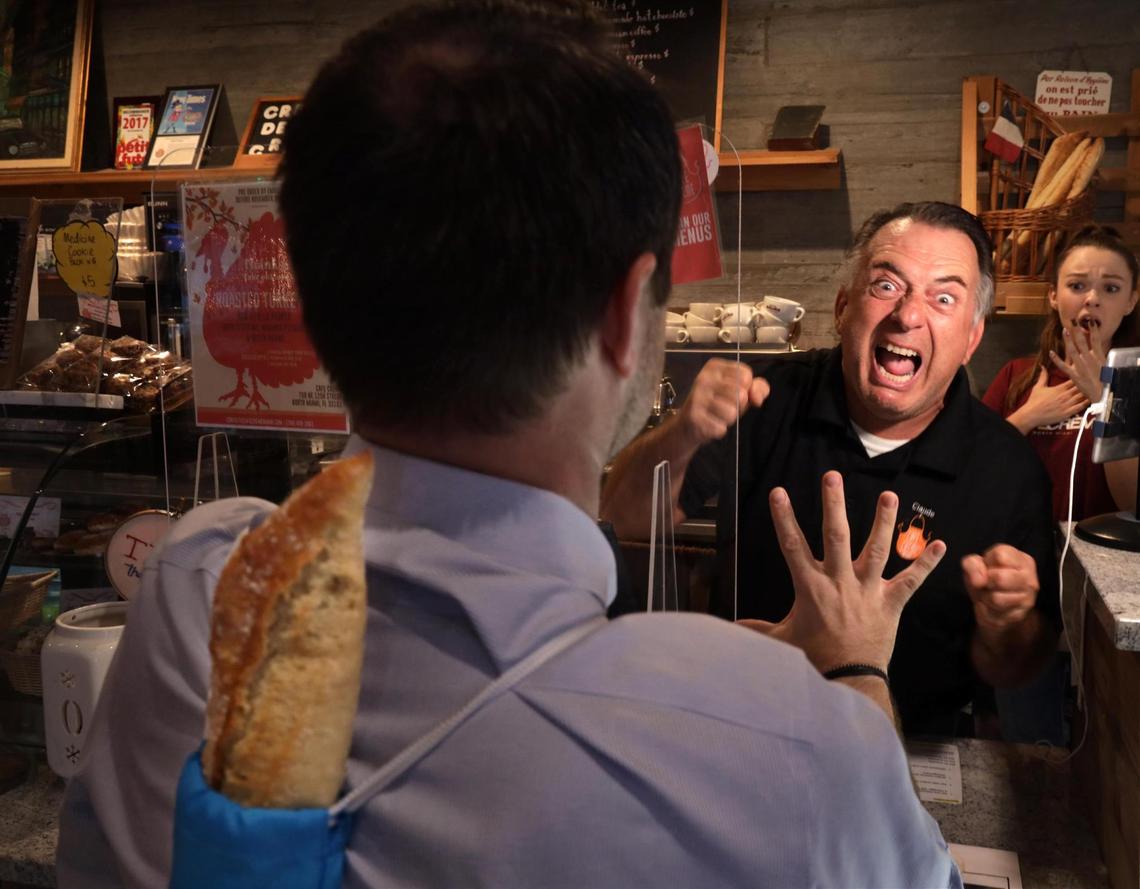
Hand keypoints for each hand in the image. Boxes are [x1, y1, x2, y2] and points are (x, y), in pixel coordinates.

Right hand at [676, 358, 769, 448]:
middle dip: (738, 406)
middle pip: (740, 394)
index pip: (746, 375)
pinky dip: (718, 430)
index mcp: (715, 367)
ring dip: (728, 419)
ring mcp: (697, 397)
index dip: (746, 389)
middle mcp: (704, 378)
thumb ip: (757, 388)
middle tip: (723, 406)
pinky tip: (708, 424)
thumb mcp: (740, 391)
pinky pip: (720, 427)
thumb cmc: (717, 405)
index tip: (734, 392)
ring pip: (732, 412)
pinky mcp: (693, 416)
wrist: (688, 425)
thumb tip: (756, 397)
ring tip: (716, 415)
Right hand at [739, 471, 945, 672]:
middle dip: (833, 504)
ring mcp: (868, 590)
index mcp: (810, 587)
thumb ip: (758, 629)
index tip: (778, 492)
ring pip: (877, 549)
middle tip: (833, 477)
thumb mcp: (781, 641)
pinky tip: (941, 544)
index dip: (784, 518)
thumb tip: (732, 628)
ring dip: (883, 521)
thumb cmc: (813, 659)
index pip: (792, 545)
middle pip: (836, 536)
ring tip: (889, 495)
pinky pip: (911, 581)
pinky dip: (926, 563)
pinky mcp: (891, 603)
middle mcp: (840, 582)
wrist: (849, 680)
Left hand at [961, 544, 1038, 632]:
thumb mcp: (975, 564)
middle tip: (986, 583)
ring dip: (983, 597)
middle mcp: (1029, 580)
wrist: (995, 604)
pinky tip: (988, 606)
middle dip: (985, 582)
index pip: (1000, 556)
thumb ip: (972, 564)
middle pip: (1000, 579)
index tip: (988, 568)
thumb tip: (978, 581)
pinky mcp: (1017, 617)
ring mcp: (1027, 600)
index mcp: (1023, 560)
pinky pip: (991, 615)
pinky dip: (982, 610)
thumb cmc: (987, 576)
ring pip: (995, 599)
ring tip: (987, 594)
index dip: (987, 563)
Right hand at [1010, 368, 1087, 431]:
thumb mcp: (1038, 387)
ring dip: (1087, 394)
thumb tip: (1043, 367)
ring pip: (1082, 397)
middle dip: (1086, 385)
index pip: (1074, 380)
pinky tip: (1089, 401)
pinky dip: (1086, 404)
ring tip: (1093, 391)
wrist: (1031, 414)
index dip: (1080, 377)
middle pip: (1080, 388)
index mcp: (1059, 388)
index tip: (1084, 375)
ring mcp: (1066, 404)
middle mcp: (1064, 395)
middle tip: (1092, 383)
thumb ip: (1043, 376)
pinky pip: (1080, 407)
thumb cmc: (1034, 401)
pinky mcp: (1067, 413)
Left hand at [1052, 324, 1106, 403]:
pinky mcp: (1074, 375)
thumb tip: (1096, 348)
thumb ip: (1099, 356)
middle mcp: (1089, 360)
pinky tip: (1051, 353)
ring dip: (1068, 340)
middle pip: (1083, 342)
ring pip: (1073, 351)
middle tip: (1073, 321)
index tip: (1090, 321)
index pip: (1096, 340)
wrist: (1102, 394)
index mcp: (1098, 357)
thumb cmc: (1104, 381)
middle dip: (1078, 331)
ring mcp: (1081, 367)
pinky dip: (1056, 359)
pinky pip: (1063, 366)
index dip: (1093, 330)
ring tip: (1064, 330)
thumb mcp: (1105, 366)